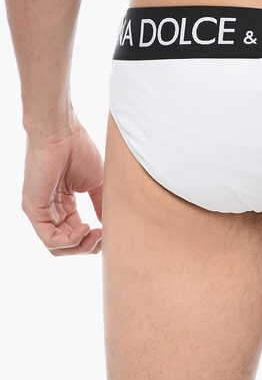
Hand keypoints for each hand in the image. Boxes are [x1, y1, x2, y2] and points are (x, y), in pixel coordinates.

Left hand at [22, 118, 103, 254]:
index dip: (93, 240)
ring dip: (81, 247)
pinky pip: (49, 240)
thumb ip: (100, 205)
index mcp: (64, 206)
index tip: (109, 232)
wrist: (62, 132)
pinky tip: (85, 228)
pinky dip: (70, 241)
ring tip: (96, 233)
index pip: (76, 235)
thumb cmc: (78, 150)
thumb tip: (109, 224)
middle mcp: (50, 211)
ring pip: (58, 247)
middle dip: (88, 247)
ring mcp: (40, 211)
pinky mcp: (33, 209)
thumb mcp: (96, 184)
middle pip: (67, 246)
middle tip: (104, 236)